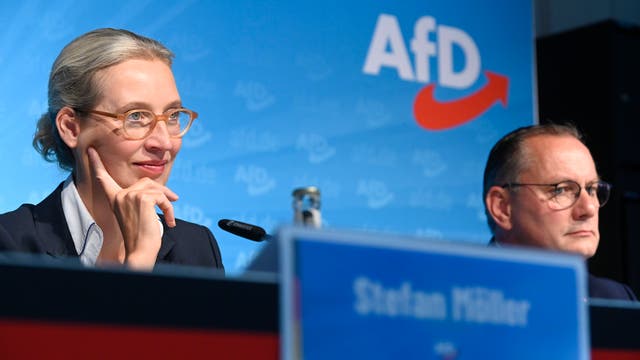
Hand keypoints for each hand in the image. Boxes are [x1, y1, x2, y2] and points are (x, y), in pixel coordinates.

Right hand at [87, 147, 178, 268]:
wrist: (140, 251)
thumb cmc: (140, 238)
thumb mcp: (138, 214)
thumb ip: (140, 199)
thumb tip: (160, 191)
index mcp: (114, 200)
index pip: (104, 179)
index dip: (97, 164)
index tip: (90, 150)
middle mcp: (120, 196)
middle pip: (146, 182)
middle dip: (162, 190)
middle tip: (174, 199)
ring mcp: (130, 196)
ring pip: (156, 189)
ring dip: (167, 202)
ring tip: (170, 218)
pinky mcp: (142, 199)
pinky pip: (162, 197)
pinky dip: (169, 208)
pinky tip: (170, 222)